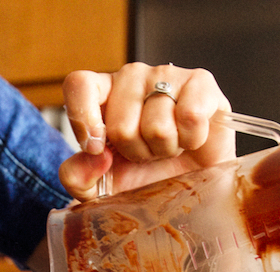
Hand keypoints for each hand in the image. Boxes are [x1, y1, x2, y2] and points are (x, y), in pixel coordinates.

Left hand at [58, 63, 234, 200]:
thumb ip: (78, 177)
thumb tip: (95, 155)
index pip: (79, 84)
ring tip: (170, 146)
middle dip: (135, 152)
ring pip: (156, 126)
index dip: (83, 118)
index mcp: (102, 94)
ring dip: (165, 148)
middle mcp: (132, 78)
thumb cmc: (145, 178)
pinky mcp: (201, 83)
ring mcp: (167, 75)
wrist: (191, 185)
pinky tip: (190, 138)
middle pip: (120, 124)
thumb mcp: (100, 189)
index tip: (97, 149)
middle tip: (147, 152)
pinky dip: (191, 140)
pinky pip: (190, 116)